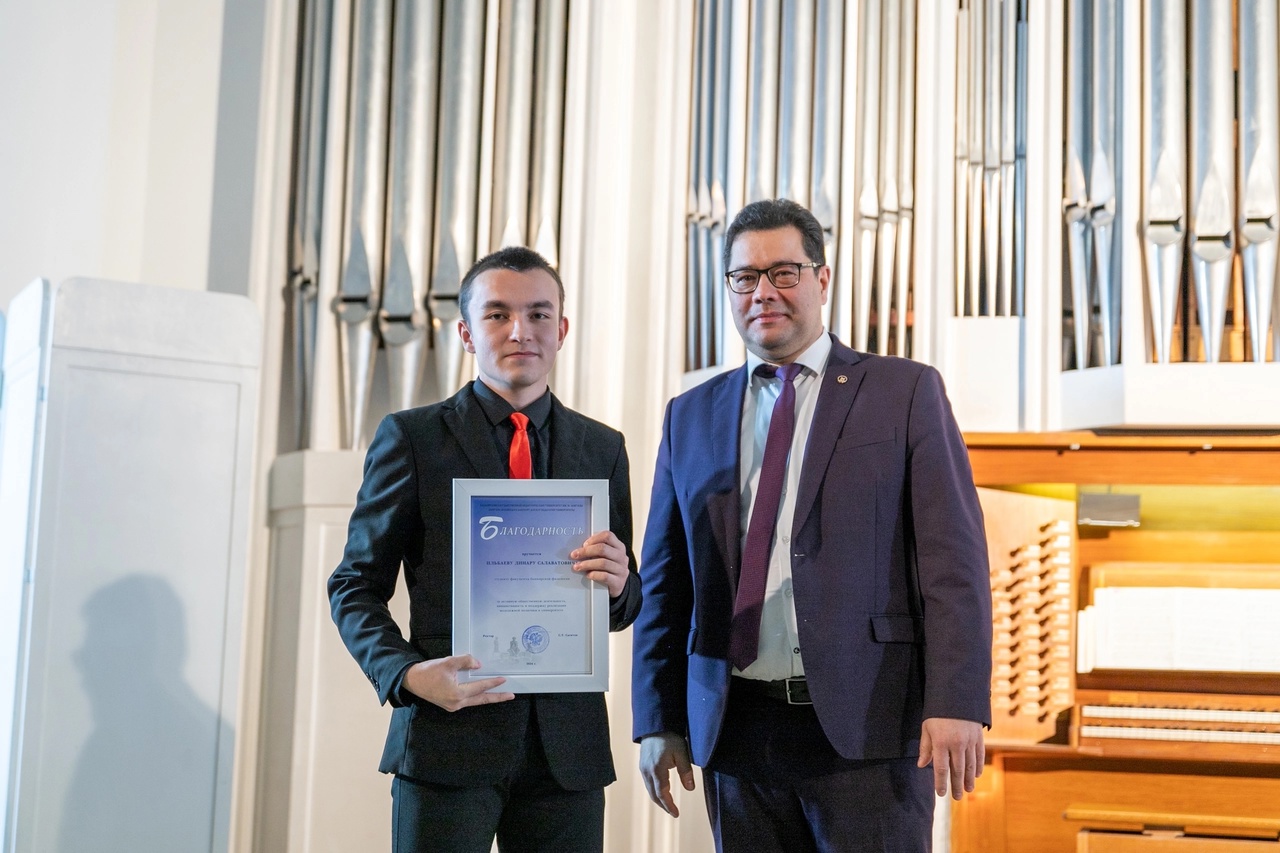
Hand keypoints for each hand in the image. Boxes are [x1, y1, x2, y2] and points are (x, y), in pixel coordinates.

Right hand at [400, 655, 514, 711]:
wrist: (411, 680)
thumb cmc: (428, 671)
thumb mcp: (448, 662)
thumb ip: (465, 662)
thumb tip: (478, 664)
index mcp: (457, 694)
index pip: (479, 687)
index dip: (492, 683)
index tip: (504, 680)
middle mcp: (457, 703)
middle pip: (481, 700)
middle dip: (497, 697)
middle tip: (511, 695)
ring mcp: (453, 706)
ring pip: (475, 701)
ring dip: (487, 697)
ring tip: (500, 695)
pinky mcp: (449, 704)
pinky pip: (467, 701)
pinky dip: (477, 697)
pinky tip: (482, 692)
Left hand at [571, 530, 629, 597]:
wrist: (618, 585)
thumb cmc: (609, 568)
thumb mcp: (607, 556)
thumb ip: (597, 550)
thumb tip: (579, 548)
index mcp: (618, 547)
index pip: (608, 536)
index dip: (594, 538)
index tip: (584, 544)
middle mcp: (621, 557)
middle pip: (603, 549)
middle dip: (586, 551)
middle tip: (575, 555)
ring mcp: (621, 570)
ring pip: (603, 563)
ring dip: (587, 564)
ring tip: (577, 566)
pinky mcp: (618, 582)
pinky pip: (605, 576)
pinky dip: (594, 575)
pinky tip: (588, 575)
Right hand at [639, 732, 695, 816]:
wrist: (655, 724)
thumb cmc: (670, 736)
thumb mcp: (682, 752)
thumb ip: (686, 771)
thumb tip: (690, 789)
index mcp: (657, 770)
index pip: (662, 794)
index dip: (669, 806)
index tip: (676, 814)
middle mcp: (647, 771)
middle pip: (653, 795)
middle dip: (663, 805)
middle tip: (673, 812)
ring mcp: (643, 768)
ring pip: (649, 789)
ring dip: (658, 798)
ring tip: (668, 804)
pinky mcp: (642, 764)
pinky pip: (647, 782)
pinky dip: (654, 790)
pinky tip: (661, 790)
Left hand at [917, 717, 983, 798]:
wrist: (956, 694)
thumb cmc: (937, 712)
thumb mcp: (927, 728)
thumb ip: (925, 748)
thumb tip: (921, 765)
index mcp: (941, 742)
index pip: (941, 768)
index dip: (940, 782)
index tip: (941, 793)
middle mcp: (956, 744)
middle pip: (957, 770)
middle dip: (956, 785)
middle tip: (956, 797)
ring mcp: (969, 741)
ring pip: (970, 765)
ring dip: (969, 779)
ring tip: (968, 790)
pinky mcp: (978, 736)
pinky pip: (979, 755)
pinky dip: (978, 766)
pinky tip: (977, 775)